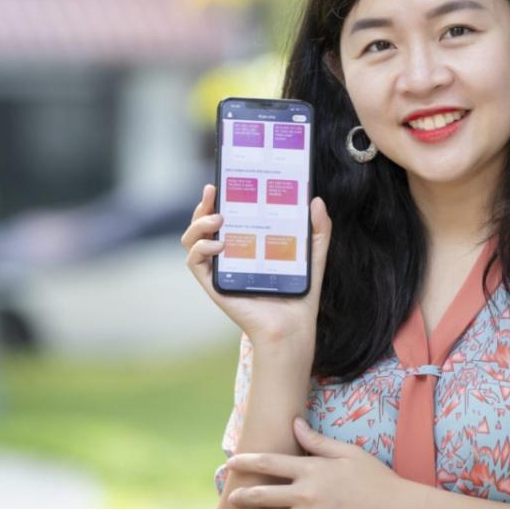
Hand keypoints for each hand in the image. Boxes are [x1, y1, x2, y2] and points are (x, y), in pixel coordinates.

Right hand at [181, 183, 332, 350]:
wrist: (292, 328)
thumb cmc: (299, 293)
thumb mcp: (313, 255)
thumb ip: (318, 229)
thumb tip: (317, 200)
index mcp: (246, 244)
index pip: (225, 215)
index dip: (219, 197)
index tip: (223, 180)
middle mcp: (228, 255)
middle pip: (203, 223)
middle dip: (202, 204)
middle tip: (213, 190)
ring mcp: (218, 269)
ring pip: (191, 239)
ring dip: (198, 223)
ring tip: (218, 218)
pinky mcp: (214, 284)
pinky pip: (194, 262)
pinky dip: (200, 248)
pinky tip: (218, 244)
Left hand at [224, 417, 411, 508]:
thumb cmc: (375, 479)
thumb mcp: (348, 453)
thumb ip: (317, 441)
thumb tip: (295, 423)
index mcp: (312, 469)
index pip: (269, 462)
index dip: (245, 462)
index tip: (231, 462)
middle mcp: (306, 495)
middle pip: (262, 494)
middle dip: (242, 496)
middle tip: (231, 497)